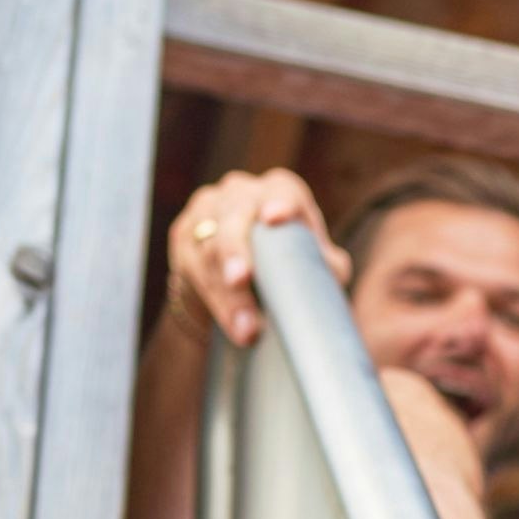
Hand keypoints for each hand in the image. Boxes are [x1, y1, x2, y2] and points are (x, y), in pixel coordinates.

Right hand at [167, 169, 344, 346]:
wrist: (240, 279)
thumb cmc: (287, 264)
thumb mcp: (311, 262)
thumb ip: (325, 262)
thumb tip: (334, 270)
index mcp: (279, 190)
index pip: (282, 190)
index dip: (280, 202)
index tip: (275, 217)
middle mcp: (240, 191)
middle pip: (235, 218)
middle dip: (235, 251)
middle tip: (240, 278)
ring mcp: (207, 209)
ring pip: (211, 248)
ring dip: (229, 293)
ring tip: (247, 329)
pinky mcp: (184, 233)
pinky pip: (193, 266)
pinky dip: (215, 300)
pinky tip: (232, 325)